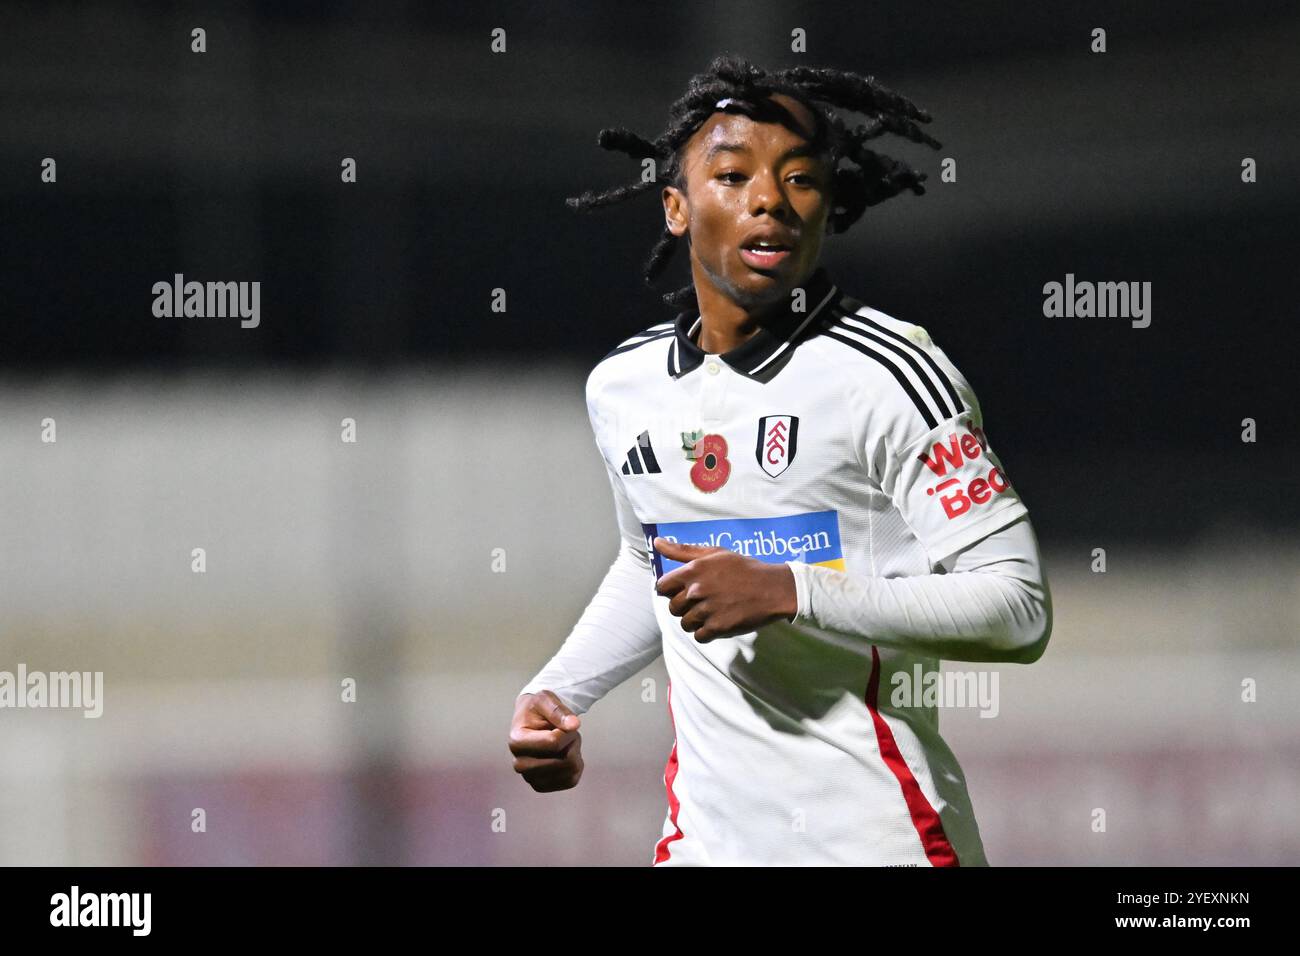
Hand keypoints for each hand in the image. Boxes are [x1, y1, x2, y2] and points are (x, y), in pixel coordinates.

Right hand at [509, 690, 583, 791]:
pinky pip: (571, 781)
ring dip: (574, 753)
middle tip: (563, 733)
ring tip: (563, 742)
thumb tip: (573, 725)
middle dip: (572, 743)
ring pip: (570, 771)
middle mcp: (519, 764)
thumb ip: (558, 711)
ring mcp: (529, 778)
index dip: (568, 732)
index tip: (563, 724)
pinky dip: (575, 767)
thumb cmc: (537, 709)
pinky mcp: (541, 786)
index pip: (554, 743)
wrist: (531, 721)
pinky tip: (564, 755)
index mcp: (517, 741)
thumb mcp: (545, 699)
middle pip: (564, 761)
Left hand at [652, 537, 797, 641]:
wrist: (772, 588)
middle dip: (683, 607)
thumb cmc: (743, 568)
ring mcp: (706, 610)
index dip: (670, 590)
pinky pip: (699, 636)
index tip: (682, 591)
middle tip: (702, 601)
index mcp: (693, 571)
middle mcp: (696, 591)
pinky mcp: (718, 627)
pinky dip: (706, 633)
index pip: (662, 587)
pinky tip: (718, 622)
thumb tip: (657, 542)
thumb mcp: (714, 553)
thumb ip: (682, 550)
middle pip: (672, 608)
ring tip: (711, 612)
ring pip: (685, 623)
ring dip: (695, 621)